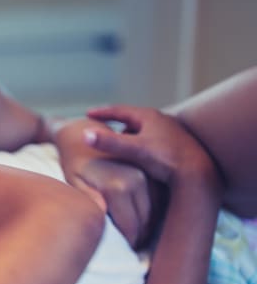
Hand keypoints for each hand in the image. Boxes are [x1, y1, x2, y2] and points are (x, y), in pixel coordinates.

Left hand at [55, 119, 153, 248]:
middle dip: (142, 236)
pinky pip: (158, 195)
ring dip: (151, 224)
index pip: (131, 225)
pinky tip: (146, 219)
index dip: (131, 241)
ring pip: (156, 208)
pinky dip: (154, 209)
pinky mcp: (149, 166)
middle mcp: (136, 179)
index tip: (128, 251)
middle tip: (136, 248)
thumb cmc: (72, 161)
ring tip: (141, 237)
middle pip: (146, 219)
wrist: (80, 132)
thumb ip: (88, 198)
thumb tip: (101, 215)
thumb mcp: (73, 182)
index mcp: (118, 186)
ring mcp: (145, 171)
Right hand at [84, 105, 217, 187]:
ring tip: (118, 147)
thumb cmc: (166, 159)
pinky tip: (136, 160)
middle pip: (132, 120)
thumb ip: (110, 143)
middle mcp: (161, 121)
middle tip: (100, 130)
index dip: (102, 112)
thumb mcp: (134, 150)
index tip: (87, 113)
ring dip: (129, 138)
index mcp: (149, 117)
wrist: (198, 173)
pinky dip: (139, 147)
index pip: (119, 110)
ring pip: (142, 133)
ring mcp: (169, 133)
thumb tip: (85, 134)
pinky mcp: (174, 146)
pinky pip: (150, 143)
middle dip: (115, 125)